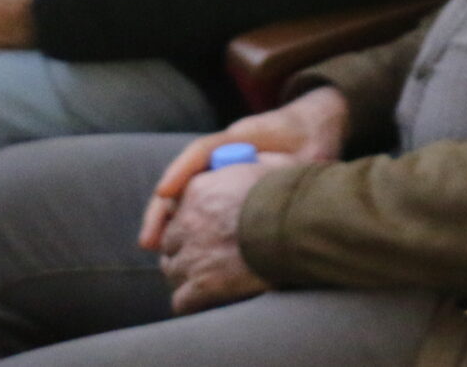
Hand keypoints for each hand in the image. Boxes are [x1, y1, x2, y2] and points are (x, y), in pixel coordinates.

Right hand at [142, 87, 348, 249]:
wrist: (315, 123)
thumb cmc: (310, 137)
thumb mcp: (310, 152)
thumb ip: (297, 172)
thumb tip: (287, 204)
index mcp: (243, 137)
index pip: (205, 149)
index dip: (182, 170)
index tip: (166, 193)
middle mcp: (224, 150)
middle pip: (183, 173)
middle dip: (163, 205)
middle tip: (149, 238)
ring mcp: (221, 164)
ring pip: (183, 188)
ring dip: (165, 215)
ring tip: (151, 244)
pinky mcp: (222, 179)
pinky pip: (194, 197)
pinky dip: (181, 217)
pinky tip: (170, 242)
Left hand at [158, 160, 275, 313]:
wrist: (296, 226)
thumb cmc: (290, 196)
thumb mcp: (267, 166)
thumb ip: (247, 168)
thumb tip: (255, 163)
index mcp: (199, 189)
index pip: (177, 206)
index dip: (190, 219)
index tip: (202, 226)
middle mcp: (188, 221)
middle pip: (170, 240)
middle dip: (184, 249)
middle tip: (202, 256)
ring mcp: (192, 254)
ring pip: (172, 270)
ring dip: (186, 276)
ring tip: (204, 280)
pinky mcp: (201, 284)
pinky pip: (182, 301)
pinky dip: (192, 302)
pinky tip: (206, 301)